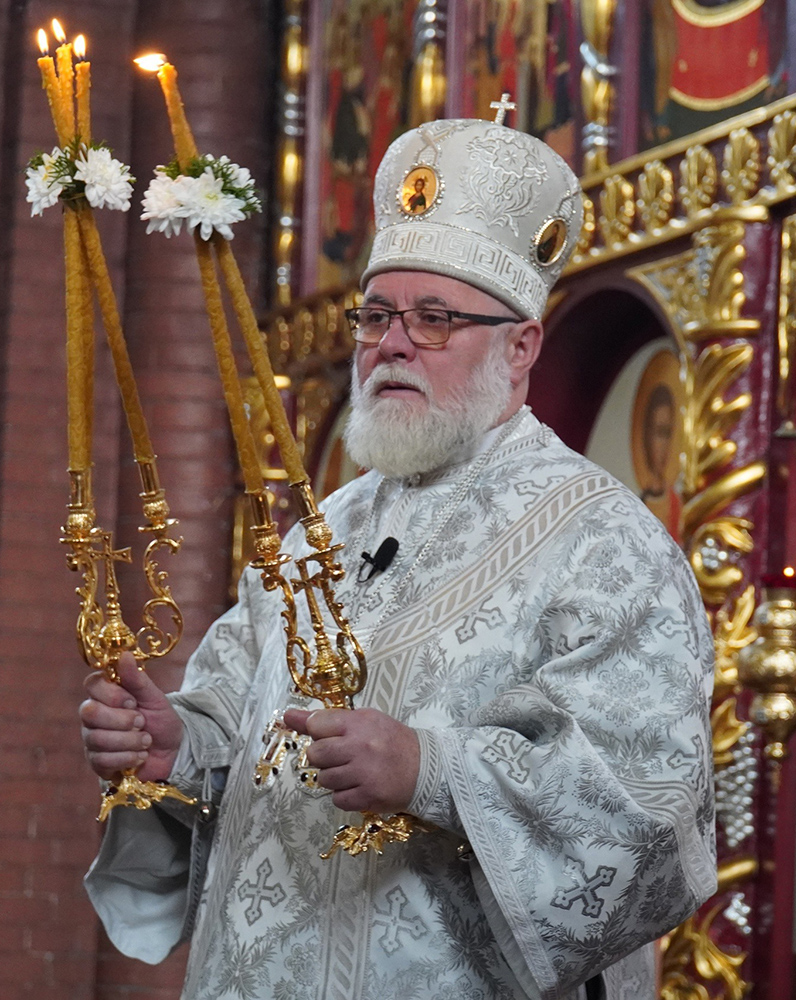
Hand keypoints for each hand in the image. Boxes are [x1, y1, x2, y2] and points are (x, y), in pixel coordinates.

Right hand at [79, 652, 182, 782]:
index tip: (133, 702)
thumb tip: (124, 654)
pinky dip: (127, 758)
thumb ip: (137, 679)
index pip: (92, 685)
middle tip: (141, 722)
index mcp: (106, 694)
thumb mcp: (154, 698)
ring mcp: (92, 739)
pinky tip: (139, 756)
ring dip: (129, 741)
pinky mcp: (96, 763)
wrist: (172, 752)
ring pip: (97, 738)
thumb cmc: (160, 721)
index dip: (112, 694)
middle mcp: (94, 715)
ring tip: (146, 741)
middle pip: (89, 712)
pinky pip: (102, 760)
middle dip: (121, 720)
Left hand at [283, 707, 419, 814]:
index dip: (318, 732)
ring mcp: (363, 773)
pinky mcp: (368, 797)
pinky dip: (344, 795)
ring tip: (352, 772)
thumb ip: (326, 719)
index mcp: (358, 723)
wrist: (424, 767)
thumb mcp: (364, 720)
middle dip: (322, 757)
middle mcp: (360, 746)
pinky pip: (337, 799)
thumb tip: (287, 716)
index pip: (316, 724)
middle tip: (341, 756)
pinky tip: (358, 786)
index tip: (329, 736)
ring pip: (324, 778)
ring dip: (333, 777)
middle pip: (315, 754)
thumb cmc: (390, 741)